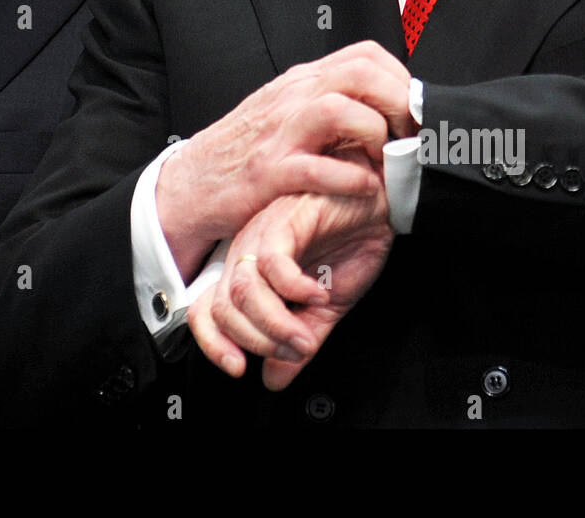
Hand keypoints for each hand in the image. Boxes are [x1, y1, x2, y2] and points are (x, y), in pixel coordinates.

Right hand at [154, 41, 410, 278]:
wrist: (193, 182)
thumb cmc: (245, 150)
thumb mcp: (287, 111)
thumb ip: (328, 102)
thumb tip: (383, 106)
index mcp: (302, 82)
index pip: (365, 55)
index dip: (401, 79)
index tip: (413, 110)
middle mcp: (293, 99)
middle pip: (361, 74)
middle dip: (399, 103)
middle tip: (410, 135)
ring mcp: (281, 133)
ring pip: (341, 110)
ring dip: (376, 135)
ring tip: (384, 160)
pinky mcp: (270, 172)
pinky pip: (320, 168)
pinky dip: (351, 179)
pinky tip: (363, 189)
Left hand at [187, 178, 393, 389]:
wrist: (378, 205)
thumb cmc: (349, 243)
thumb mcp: (325, 307)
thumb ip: (297, 340)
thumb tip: (274, 379)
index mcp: (248, 273)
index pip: (206, 313)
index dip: (214, 345)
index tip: (240, 369)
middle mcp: (247, 252)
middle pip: (224, 307)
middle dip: (258, 340)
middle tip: (294, 350)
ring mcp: (263, 234)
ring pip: (244, 288)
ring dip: (275, 322)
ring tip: (306, 333)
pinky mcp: (286, 219)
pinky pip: (272, 261)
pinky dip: (294, 287)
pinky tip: (317, 293)